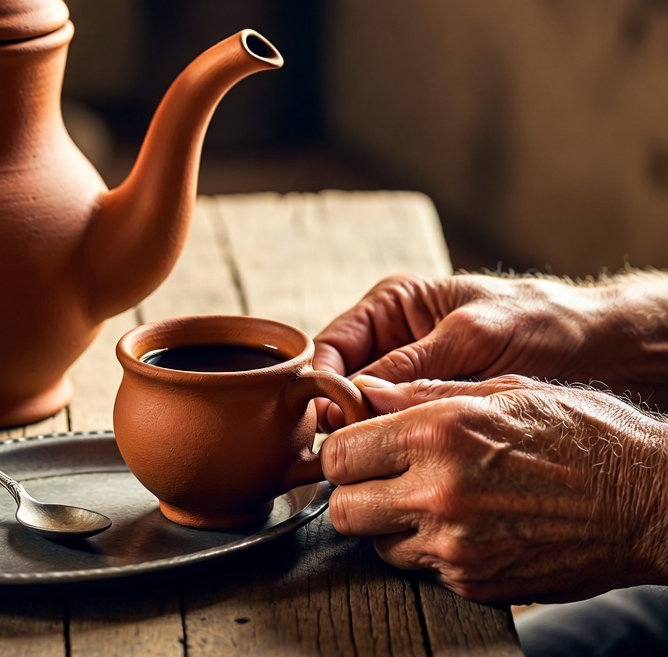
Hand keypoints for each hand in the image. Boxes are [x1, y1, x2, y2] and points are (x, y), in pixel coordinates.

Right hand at [313, 272, 667, 428]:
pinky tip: (395, 463)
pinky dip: (391, 443)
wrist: (600, 348)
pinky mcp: (432, 405)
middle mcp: (393, 338)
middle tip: (341, 453)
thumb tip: (353, 396)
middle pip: (341, 380)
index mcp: (393, 306)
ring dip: (363, 433)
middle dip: (339, 413)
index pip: (333, 344)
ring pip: (365, 408)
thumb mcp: (472, 337)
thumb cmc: (539, 324)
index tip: (328, 420)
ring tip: (365, 463)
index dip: (322, 382)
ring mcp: (411, 374)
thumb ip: (412, 364)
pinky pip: (396, 425)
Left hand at [321, 375, 667, 603]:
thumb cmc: (580, 432)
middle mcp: (438, 494)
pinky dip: (428, 551)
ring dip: (388, 524)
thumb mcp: (500, 390)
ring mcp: (456, 548)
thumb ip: (420, 393)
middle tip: (378, 476)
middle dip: (352, 491)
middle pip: (344, 508)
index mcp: (437, 434)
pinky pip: (421, 571)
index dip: (341, 447)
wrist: (647, 499)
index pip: (338, 453)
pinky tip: (463, 523)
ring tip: (426, 498)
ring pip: (377, 544)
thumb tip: (365, 391)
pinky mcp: (476, 585)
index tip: (356, 444)